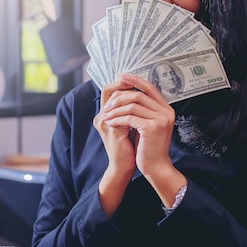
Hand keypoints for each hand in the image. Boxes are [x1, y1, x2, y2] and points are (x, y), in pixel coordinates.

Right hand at [93, 77, 137, 214]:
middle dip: (125, 85)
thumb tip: (142, 96)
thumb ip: (130, 112)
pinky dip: (133, 108)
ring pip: (116, 100)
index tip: (134, 80)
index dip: (120, 83)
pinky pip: (123, 113)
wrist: (123, 167)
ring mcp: (105, 123)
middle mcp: (101, 117)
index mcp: (104, 115)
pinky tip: (144, 107)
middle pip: (109, 91)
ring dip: (131, 95)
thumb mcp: (128, 125)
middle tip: (139, 83)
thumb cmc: (128, 147)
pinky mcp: (113, 130)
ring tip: (144, 94)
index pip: (108, 91)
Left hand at [101, 73, 174, 174]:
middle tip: (106, 106)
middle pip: (138, 95)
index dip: (135, 81)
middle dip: (119, 99)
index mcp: (165, 109)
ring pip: (132, 105)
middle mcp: (166, 111)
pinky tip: (110, 123)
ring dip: (116, 110)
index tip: (121, 76)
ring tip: (106, 117)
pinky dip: (117, 119)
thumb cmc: (147, 146)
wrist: (155, 166)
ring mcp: (161, 119)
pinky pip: (130, 117)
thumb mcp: (145, 124)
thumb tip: (125, 92)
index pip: (150, 87)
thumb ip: (141, 110)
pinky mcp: (153, 128)